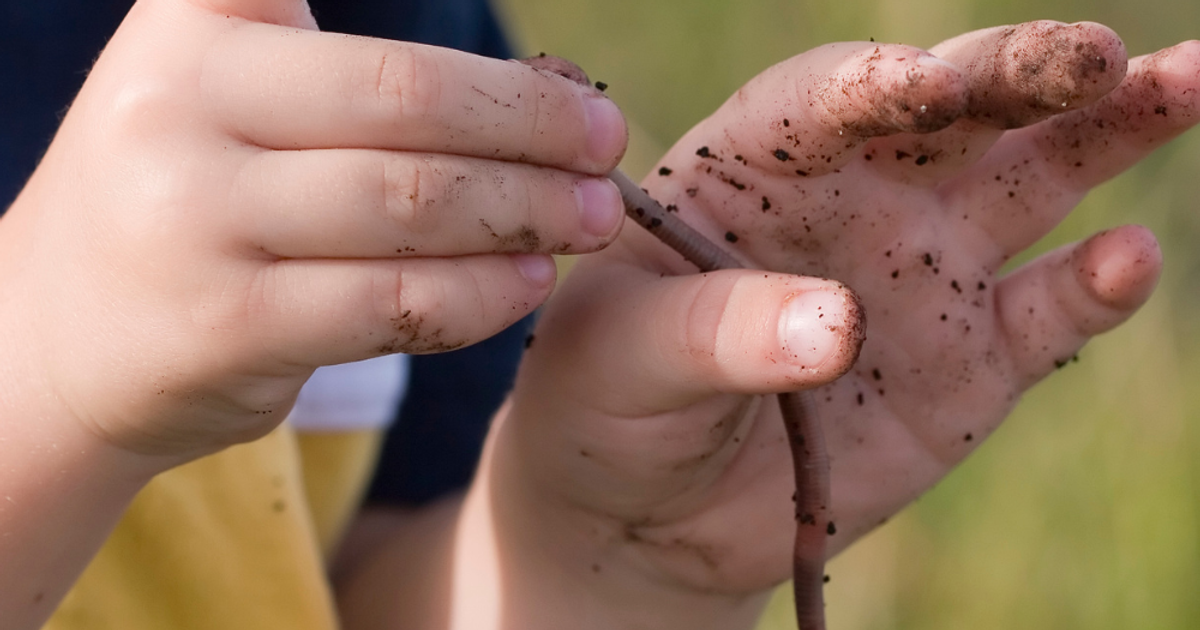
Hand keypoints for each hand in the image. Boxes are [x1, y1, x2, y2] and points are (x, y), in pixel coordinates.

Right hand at [0, 0, 626, 462]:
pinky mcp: (224, 323)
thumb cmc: (192, 201)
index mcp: (196, 22)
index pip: (350, 8)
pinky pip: (393, 302)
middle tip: (604, 146)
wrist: (59, 335)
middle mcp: (178, 102)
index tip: (575, 83)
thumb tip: (551, 91)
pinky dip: (480, 293)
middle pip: (408, 97)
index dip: (479, 53)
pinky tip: (527, 283)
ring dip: (527, 212)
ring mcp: (192, 217)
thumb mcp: (241, 103)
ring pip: (411, 204)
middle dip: (534, 125)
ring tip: (591, 217)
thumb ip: (365, 86)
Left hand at [474, 21, 1196, 625]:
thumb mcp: (618, 359)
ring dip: (1110, 131)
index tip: (919, 90)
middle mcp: (857, 196)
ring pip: (1032, 180)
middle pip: (955, 110)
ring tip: (1184, 81)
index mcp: (756, 165)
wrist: (645, 507)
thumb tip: (839, 324)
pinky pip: (1046, 311)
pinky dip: (1093, 286)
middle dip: (1023, 72)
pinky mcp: (972, 359)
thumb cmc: (605, 401)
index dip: (876, 85)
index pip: (828, 97)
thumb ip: (713, 331)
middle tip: (1096, 54)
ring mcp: (924, 271)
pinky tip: (1126, 258)